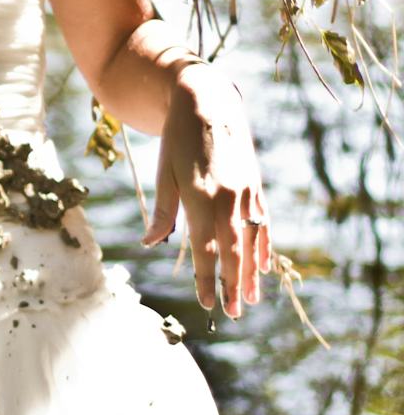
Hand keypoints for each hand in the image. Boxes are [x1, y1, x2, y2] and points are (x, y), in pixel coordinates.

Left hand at [144, 62, 270, 316]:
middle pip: (233, 251)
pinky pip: (262, 222)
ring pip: (252, 241)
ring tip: (251, 299)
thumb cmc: (177, 140)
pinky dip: (263, 246)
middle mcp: (227, 198)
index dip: (206, 279)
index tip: (207, 304)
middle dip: (232, 284)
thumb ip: (162, 212)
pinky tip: (263, 266)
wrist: (207, 100)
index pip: (204, 249)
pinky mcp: (255, 185)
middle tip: (233, 314)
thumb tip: (150, 243)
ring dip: (251, 272)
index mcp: (200, 197)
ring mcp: (246, 192)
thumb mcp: (164, 175)